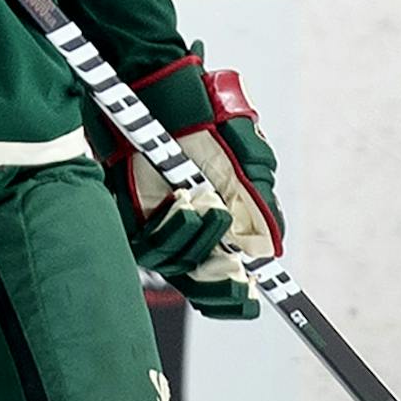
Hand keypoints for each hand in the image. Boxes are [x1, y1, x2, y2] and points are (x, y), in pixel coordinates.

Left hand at [98, 53, 284, 321]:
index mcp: (218, 234)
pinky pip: (151, 244)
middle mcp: (187, 239)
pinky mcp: (132, 218)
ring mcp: (159, 231)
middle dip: (221, 286)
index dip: (235, 300)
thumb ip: (258, 208)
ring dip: (201, 239)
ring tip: (210, 203)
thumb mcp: (248, 166)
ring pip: (179, 265)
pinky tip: (185, 202)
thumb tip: (268, 252)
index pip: (224, 285)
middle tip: (240, 276)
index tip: (255, 299)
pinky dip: (173, 227)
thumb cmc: (211, 130)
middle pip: (201, 289)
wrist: (172, 99)